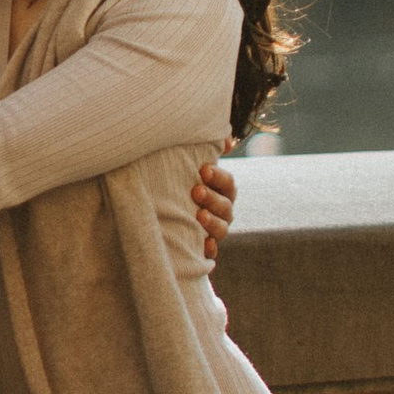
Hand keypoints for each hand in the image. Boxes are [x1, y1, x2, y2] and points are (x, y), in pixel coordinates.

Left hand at [192, 142, 237, 268]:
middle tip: (196, 191)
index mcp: (222, 191)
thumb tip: (226, 139)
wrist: (165, 212)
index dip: (218, 177)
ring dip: (212, 222)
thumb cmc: (182, 184)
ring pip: (222, 230)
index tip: (203, 170)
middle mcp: (222, 212)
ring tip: (199, 215)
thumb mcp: (191, 166)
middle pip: (226, 206)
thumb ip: (206, 152)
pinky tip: (204, 245)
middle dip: (213, 198)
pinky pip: (212, 253)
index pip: (227, 183)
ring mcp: (214, 231)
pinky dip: (209, 250)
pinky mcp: (203, 250)